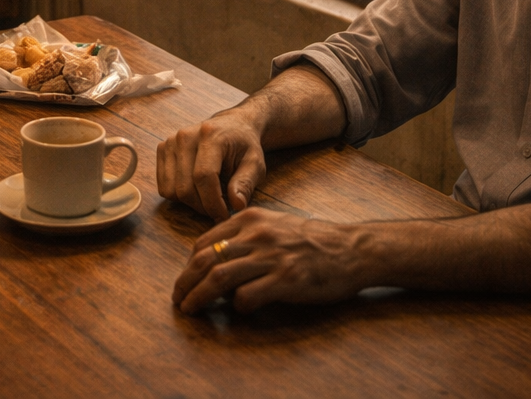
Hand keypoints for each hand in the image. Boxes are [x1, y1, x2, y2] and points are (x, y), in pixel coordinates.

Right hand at [157, 109, 266, 219]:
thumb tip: (236, 205)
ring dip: (190, 203)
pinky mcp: (162, 149)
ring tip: (208, 198)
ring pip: (171, 190)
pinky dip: (179, 196)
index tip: (224, 216)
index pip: (204, 176)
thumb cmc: (244, 146)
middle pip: (184, 188)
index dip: (213, 203)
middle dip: (202, 207)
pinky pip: (164, 187)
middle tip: (218, 210)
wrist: (231, 125)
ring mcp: (170, 142)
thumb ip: (246, 183)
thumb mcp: (255, 163)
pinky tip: (196, 190)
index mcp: (210, 135)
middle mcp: (185, 136)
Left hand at [172, 207, 365, 313]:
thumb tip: (216, 259)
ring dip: (200, 297)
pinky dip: (237, 306)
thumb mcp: (274, 225)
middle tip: (178, 299)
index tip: (185, 280)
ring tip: (191, 309)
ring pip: (219, 278)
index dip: (189, 264)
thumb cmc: (312, 240)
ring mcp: (271, 257)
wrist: (352, 249)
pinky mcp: (286, 280)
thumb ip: (245, 236)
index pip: (205, 242)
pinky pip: (248, 296)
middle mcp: (257, 235)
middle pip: (206, 260)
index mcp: (250, 219)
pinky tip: (239, 310)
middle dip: (185, 282)